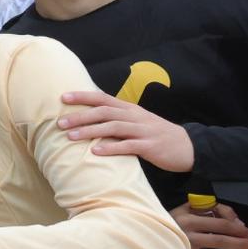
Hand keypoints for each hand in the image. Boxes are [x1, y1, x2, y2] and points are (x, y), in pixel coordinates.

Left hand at [58, 90, 193, 171]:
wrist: (188, 147)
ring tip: (71, 136)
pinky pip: (128, 146)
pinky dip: (111, 147)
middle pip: (104, 112)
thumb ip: (116, 119)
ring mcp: (143, 131)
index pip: (103, 98)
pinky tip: (96, 151)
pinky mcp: (149, 146)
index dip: (83, 96)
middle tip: (60, 122)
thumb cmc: (155, 135)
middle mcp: (135, 117)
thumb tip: (89, 117)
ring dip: (91, 131)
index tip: (63, 97)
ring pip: (114, 127)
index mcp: (130, 109)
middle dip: (81, 116)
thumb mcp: (136, 122)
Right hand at [170, 200, 247, 248]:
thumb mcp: (185, 207)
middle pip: (218, 242)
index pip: (219, 224)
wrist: (143, 234)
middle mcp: (186, 237)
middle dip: (239, 245)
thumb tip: (232, 217)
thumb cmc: (168, 220)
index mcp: (189, 220)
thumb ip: (207, 207)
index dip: (237, 228)